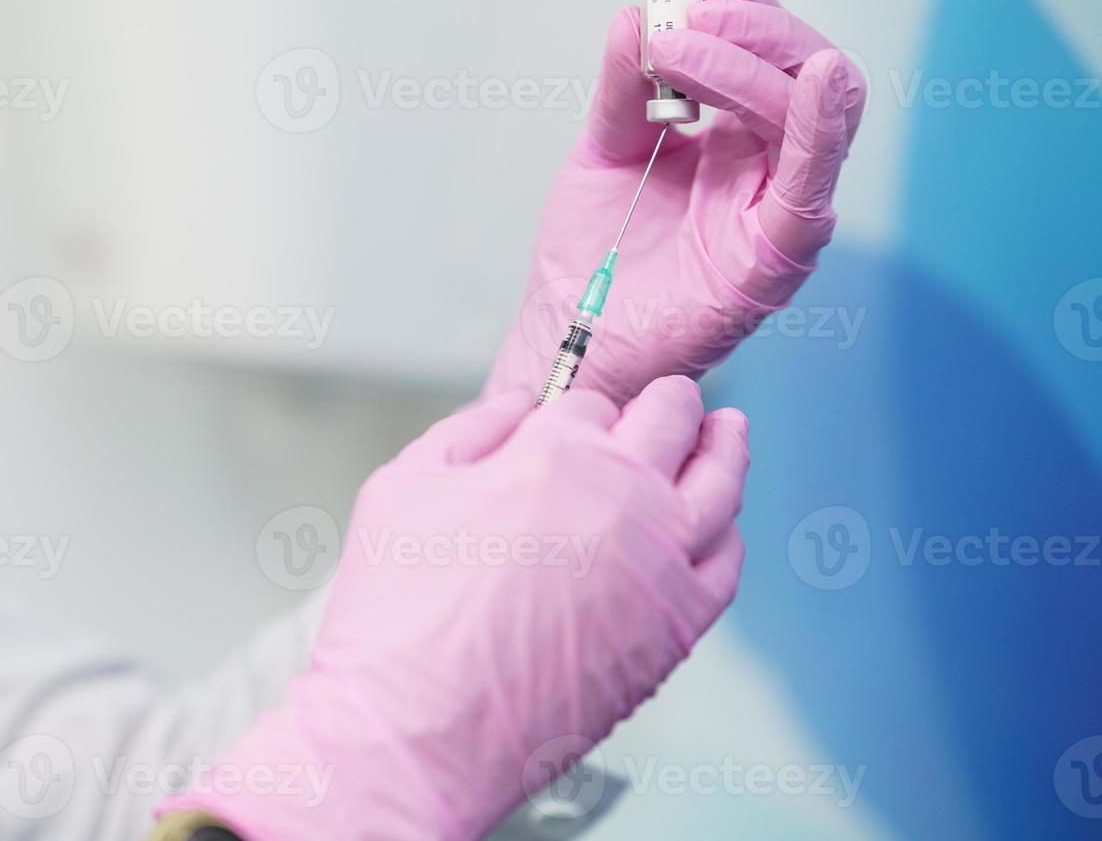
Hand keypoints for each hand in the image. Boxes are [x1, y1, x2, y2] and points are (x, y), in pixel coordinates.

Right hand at [156, 377, 749, 839]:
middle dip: (671, 401)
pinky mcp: (677, 627)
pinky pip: (726, 565)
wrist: (417, 730)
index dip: (581, 408)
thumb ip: (467, 429)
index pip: (592, 403)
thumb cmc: (398, 614)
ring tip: (728, 431)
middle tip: (675, 396)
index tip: (581, 415)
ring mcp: (660, 562)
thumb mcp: (401, 485)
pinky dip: (728, 533)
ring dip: (724, 447)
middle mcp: (622, 497)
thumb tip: (517, 405)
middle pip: (670, 422)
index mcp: (554, 452)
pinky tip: (721, 526)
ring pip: (720, 484)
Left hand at [486, 0, 865, 404]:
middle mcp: (767, 166)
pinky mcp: (778, 255)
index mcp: (734, 136)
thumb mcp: (603, 150)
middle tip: (683, 17)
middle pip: (799, 66)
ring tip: (683, 46)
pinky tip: (818, 80)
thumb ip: (626, 89)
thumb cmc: (593, 256)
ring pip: (812, 111)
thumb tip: (635, 18)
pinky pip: (814, 181)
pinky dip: (821, 125)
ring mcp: (779, 208)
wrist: (574, 336)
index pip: (761, 47)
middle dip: (746, 25)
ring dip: (753, 64)